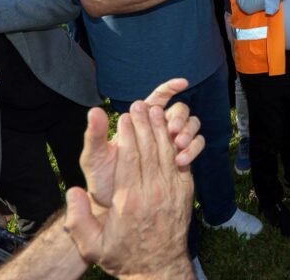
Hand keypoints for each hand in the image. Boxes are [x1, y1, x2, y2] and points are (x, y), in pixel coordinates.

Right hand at [65, 101, 195, 278]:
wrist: (158, 269)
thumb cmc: (122, 255)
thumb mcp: (91, 245)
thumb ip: (78, 219)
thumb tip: (72, 191)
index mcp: (129, 201)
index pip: (131, 158)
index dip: (129, 134)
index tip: (124, 116)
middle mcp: (153, 192)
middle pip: (150, 149)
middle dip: (144, 124)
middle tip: (138, 104)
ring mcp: (172, 191)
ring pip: (167, 152)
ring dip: (161, 128)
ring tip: (154, 109)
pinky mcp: (185, 193)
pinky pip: (180, 162)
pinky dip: (175, 144)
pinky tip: (170, 131)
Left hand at [79, 78, 205, 210]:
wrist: (116, 206)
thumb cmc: (102, 179)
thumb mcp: (94, 157)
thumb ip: (95, 134)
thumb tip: (95, 111)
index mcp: (139, 122)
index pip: (158, 97)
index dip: (171, 88)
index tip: (183, 83)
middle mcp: (158, 129)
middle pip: (179, 110)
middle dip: (179, 117)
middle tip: (172, 130)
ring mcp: (171, 142)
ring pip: (191, 126)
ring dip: (188, 131)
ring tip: (179, 144)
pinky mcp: (180, 157)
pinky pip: (195, 145)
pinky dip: (193, 149)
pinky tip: (182, 160)